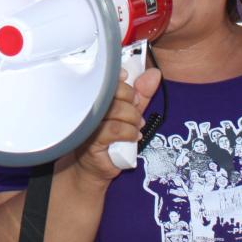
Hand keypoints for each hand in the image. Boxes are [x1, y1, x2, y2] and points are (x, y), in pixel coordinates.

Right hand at [72, 67, 161, 185]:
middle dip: (131, 99)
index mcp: (94, 95)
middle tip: (136, 110)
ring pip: (116, 109)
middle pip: (112, 90)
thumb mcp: (129, 113)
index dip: (121, 78)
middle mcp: (87, 106)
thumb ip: (141, 94)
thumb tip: (154, 74)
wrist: (94, 167)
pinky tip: (133, 136)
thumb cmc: (110, 139)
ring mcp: (88, 122)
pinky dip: (130, 132)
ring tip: (136, 127)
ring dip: (133, 118)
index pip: (107, 77)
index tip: (128, 81)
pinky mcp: (91, 139)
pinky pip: (116, 129)